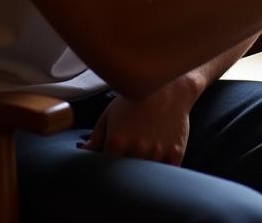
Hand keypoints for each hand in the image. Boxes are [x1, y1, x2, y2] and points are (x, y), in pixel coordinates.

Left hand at [81, 78, 196, 163]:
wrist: (169, 86)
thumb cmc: (136, 99)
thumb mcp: (110, 113)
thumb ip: (97, 136)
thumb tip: (86, 153)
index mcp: (117, 141)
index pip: (104, 169)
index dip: (105, 167)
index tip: (109, 163)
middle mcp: (137, 148)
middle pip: (125, 174)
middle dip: (123, 171)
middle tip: (125, 161)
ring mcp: (157, 151)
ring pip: (145, 175)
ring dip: (143, 171)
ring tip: (143, 156)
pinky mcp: (175, 151)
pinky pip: (167, 173)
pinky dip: (162, 171)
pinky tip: (158, 161)